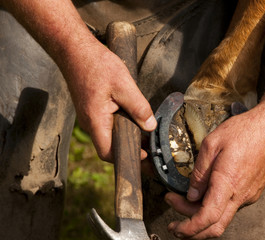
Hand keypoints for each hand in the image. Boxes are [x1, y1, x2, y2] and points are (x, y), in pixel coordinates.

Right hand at [61, 41, 155, 160]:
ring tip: (145, 132)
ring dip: (126, 134)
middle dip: (129, 147)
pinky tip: (134, 117)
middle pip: (109, 146)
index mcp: (95, 120)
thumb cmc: (96, 64)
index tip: (143, 155)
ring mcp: (89, 116)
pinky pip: (107, 123)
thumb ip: (138, 107)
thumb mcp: (124, 85)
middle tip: (149, 145)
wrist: (74, 50)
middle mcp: (89, 122)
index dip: (125, 157)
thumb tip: (150, 126)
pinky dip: (121, 124)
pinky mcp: (92, 109)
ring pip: (109, 134)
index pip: (107, 153)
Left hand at [165, 106, 264, 238]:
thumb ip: (200, 172)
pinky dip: (214, 208)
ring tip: (184, 201)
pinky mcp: (252, 192)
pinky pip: (230, 207)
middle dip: (192, 230)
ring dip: (201, 216)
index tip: (175, 227)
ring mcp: (249, 195)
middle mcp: (241, 194)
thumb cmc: (245, 130)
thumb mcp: (212, 144)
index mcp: (228, 182)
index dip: (189, 228)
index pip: (207, 218)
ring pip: (222, 218)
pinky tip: (204, 196)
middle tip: (174, 221)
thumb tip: (191, 194)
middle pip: (215, 227)